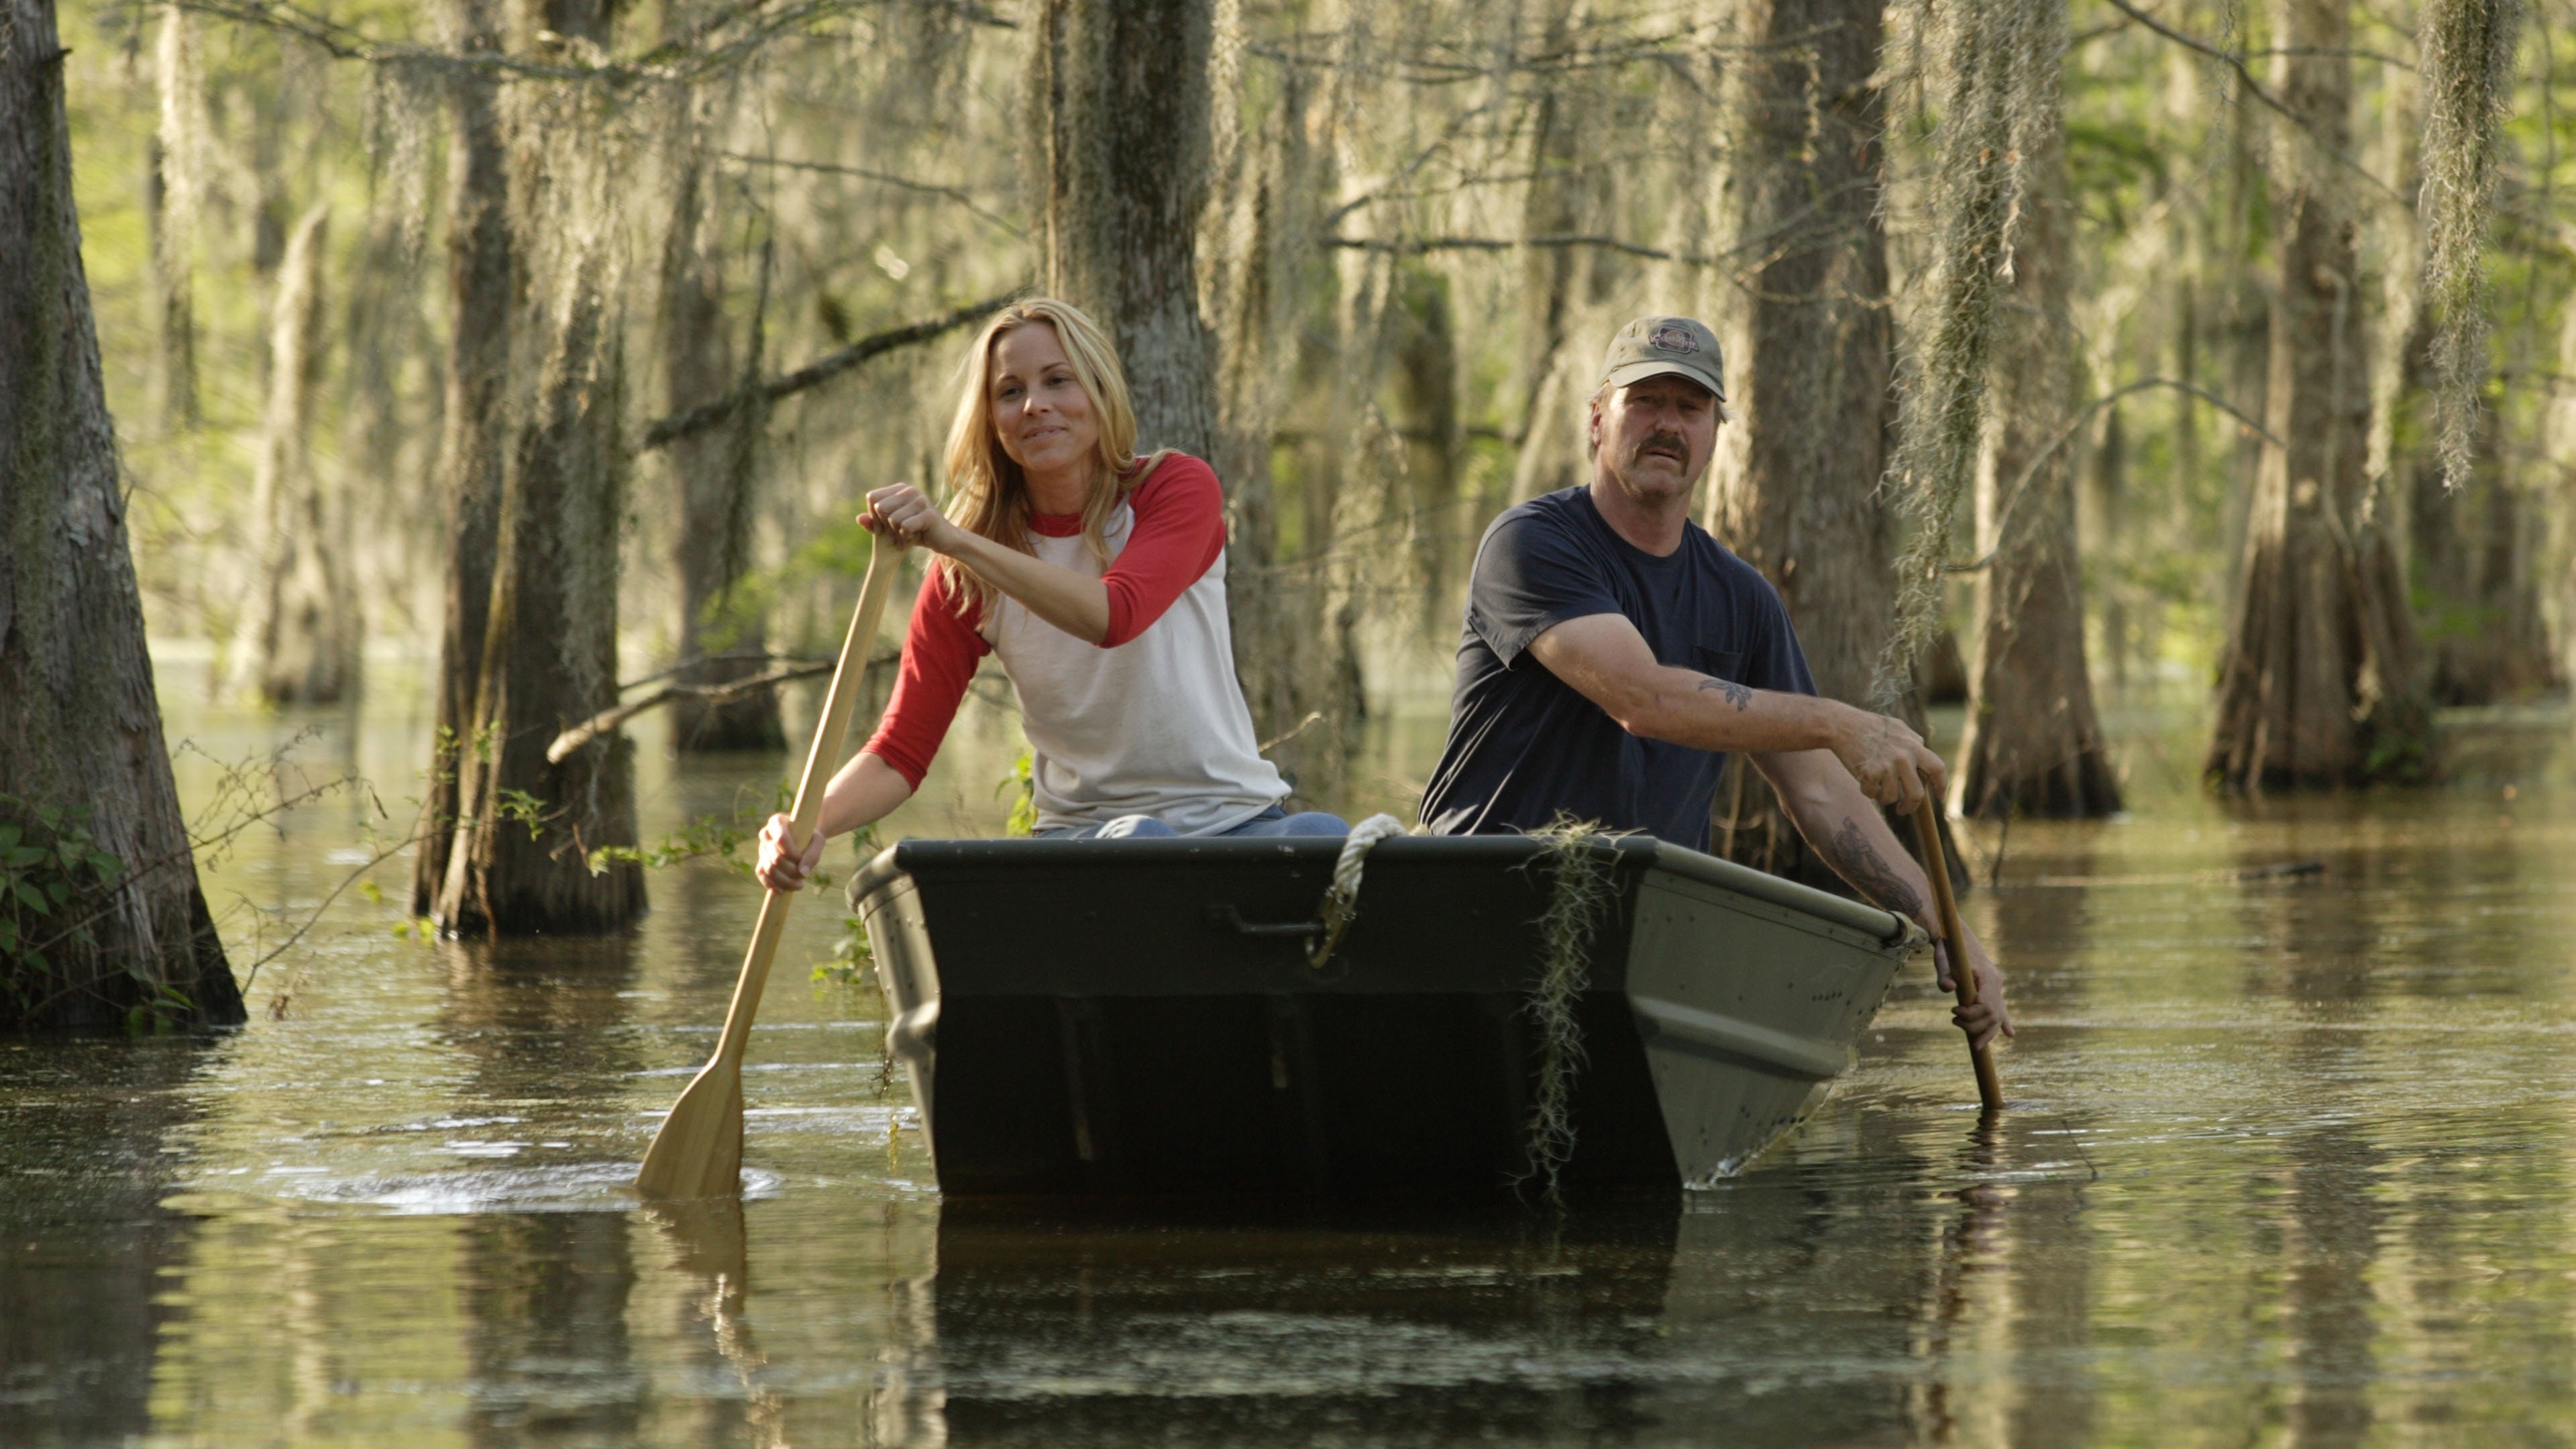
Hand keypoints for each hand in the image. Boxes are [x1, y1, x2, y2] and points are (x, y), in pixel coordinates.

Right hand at [755, 812, 824, 891]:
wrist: (804, 840)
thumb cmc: (810, 837)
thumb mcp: (818, 841)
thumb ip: (813, 854)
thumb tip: (802, 873)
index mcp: (777, 822)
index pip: (780, 839)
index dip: (792, 853)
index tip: (802, 858)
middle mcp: (766, 834)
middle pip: (775, 857)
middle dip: (791, 870)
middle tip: (804, 875)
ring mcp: (762, 849)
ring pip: (768, 868)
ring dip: (784, 881)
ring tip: (799, 885)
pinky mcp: (761, 862)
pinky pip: (761, 874)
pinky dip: (771, 885)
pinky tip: (783, 891)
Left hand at [863, 483, 957, 552]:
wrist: (942, 540)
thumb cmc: (915, 532)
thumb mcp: (891, 528)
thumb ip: (874, 523)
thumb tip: (859, 518)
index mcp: (900, 489)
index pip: (872, 498)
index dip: (874, 516)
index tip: (885, 528)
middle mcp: (910, 490)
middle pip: (880, 508)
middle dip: (886, 527)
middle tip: (897, 535)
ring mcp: (921, 500)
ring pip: (892, 519)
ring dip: (897, 534)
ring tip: (907, 537)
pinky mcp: (929, 514)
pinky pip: (905, 527)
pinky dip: (907, 537)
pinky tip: (916, 537)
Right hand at [1831, 705, 1944, 813]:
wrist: (1842, 725)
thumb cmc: (1869, 726)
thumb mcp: (1897, 728)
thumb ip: (1914, 743)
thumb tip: (1926, 763)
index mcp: (1914, 745)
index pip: (1937, 769)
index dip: (1942, 786)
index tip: (1940, 798)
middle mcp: (1904, 757)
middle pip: (1916, 794)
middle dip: (1911, 806)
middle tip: (1904, 810)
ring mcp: (1887, 766)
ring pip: (1892, 797)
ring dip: (1883, 796)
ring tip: (1876, 786)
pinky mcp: (1870, 774)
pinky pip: (1873, 794)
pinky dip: (1868, 791)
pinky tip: (1863, 779)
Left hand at [1933, 935, 2012, 1051]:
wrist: (1956, 936)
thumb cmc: (1948, 949)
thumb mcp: (1942, 960)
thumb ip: (1944, 975)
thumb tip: (1948, 989)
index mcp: (1988, 976)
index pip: (1986, 1006)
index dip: (1971, 1015)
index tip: (1954, 1012)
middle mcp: (1996, 983)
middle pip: (1993, 1014)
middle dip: (1976, 1026)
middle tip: (1954, 1022)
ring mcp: (1996, 986)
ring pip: (1998, 1015)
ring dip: (1987, 1031)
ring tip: (1974, 1043)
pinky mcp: (1992, 988)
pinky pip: (2000, 1008)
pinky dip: (2004, 1021)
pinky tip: (2009, 1034)